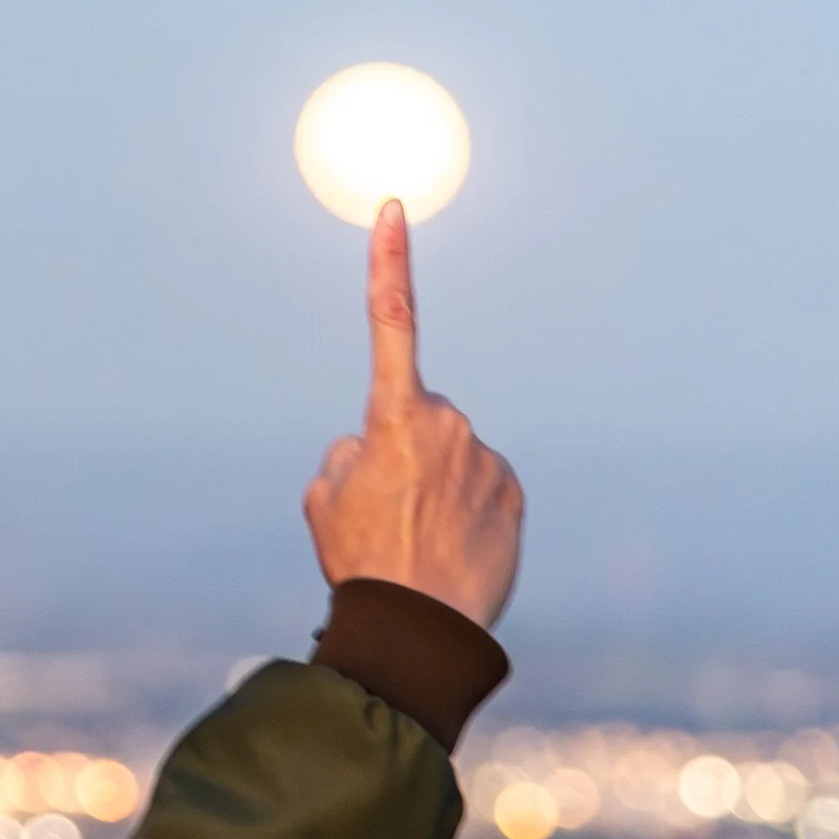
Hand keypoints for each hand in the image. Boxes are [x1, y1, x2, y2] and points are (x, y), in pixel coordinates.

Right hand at [303, 202, 523, 629]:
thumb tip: (378, 441)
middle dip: (402, 450)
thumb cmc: (361, 562)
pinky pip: (480, 486)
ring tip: (418, 541)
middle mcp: (447, 422)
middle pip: (416, 417)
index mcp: (392, 415)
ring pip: (450, 455)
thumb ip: (348, 450)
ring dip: (434, 485)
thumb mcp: (324, 497)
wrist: (419, 629)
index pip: (390, 321)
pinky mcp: (514, 489)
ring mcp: (486, 456)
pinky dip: (465, 510)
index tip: (393, 209)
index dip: (388, 262)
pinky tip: (450, 549)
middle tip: (386, 514)